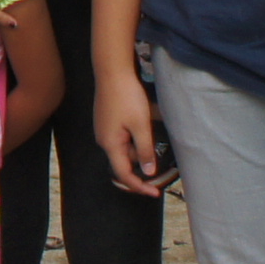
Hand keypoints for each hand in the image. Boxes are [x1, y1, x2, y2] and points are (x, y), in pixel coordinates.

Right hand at [95, 69, 169, 197]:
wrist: (112, 71)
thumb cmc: (126, 97)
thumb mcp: (140, 125)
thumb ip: (145, 150)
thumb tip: (148, 172)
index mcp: (110, 144)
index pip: (124, 174)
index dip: (139, 186)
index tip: (154, 193)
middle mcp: (104, 140)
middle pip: (124, 162)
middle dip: (141, 167)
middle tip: (160, 172)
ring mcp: (105, 130)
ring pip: (125, 149)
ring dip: (140, 149)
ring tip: (155, 139)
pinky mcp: (108, 121)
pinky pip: (123, 137)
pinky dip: (135, 138)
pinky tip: (146, 127)